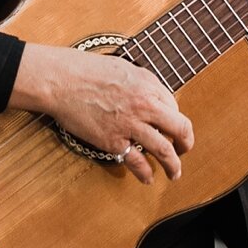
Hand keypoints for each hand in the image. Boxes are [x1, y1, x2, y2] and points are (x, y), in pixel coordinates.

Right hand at [11, 44, 192, 184]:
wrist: (61, 80)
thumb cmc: (87, 70)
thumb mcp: (124, 68)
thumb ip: (143, 84)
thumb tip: (155, 101)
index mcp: (149, 85)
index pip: (175, 108)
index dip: (173, 119)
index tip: (170, 126)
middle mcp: (145, 105)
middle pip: (180, 129)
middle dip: (186, 143)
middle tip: (185, 150)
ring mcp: (130, 125)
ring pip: (165, 151)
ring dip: (173, 165)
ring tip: (174, 173)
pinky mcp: (113, 141)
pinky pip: (137, 162)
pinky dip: (145, 174)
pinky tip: (147, 178)